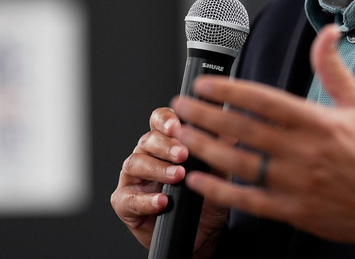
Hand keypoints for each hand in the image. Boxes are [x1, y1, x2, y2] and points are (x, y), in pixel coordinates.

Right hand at [110, 107, 228, 256]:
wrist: (202, 234)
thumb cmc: (206, 198)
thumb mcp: (217, 172)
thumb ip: (217, 150)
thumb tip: (230, 133)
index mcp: (165, 142)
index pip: (160, 121)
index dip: (165, 120)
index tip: (177, 126)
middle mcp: (146, 155)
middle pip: (148, 140)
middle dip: (166, 145)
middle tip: (183, 154)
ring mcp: (133, 178)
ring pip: (136, 164)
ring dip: (158, 169)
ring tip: (177, 176)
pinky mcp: (124, 202)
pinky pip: (130, 199)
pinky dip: (146, 200)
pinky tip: (162, 201)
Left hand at [170, 24, 354, 258]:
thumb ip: (334, 67)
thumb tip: (328, 30)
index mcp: (318, 122)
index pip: (264, 100)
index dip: (230, 90)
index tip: (205, 83)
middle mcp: (303, 152)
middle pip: (243, 129)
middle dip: (205, 115)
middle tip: (180, 105)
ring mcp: (296, 183)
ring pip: (239, 164)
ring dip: (205, 147)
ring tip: (182, 134)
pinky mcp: (292, 210)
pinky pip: (247, 200)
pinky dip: (220, 191)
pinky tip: (198, 179)